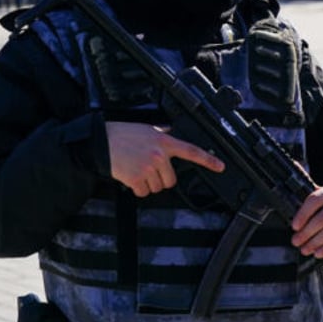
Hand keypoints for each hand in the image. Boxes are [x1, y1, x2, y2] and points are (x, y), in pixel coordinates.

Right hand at [104, 122, 223, 196]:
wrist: (101, 141)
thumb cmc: (123, 134)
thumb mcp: (147, 129)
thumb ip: (161, 133)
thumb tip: (171, 131)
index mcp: (164, 142)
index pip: (191, 151)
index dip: (208, 160)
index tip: (220, 166)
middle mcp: (159, 155)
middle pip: (171, 180)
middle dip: (161, 179)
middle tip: (147, 169)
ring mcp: (148, 168)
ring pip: (157, 188)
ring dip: (148, 184)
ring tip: (136, 169)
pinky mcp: (136, 178)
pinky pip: (143, 192)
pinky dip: (137, 189)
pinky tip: (130, 176)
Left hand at [290, 183, 322, 258]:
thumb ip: (311, 201)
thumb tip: (289, 203)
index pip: (315, 200)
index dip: (303, 214)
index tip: (294, 226)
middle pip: (322, 218)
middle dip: (306, 232)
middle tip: (296, 241)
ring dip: (315, 242)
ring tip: (305, 249)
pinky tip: (319, 253)